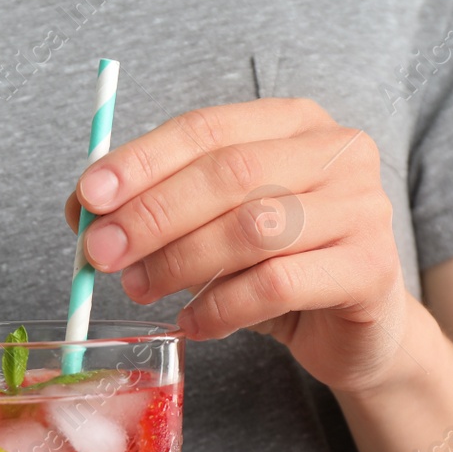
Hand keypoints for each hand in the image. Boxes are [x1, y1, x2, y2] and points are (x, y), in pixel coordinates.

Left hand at [65, 98, 409, 392]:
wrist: (357, 329)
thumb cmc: (279, 268)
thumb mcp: (213, 226)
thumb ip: (156, 206)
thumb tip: (80, 208)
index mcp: (295, 122)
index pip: (207, 129)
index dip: (143, 161)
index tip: (89, 196)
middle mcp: (339, 152)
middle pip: (229, 173)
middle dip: (152, 214)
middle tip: (100, 253)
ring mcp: (364, 208)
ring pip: (252, 228)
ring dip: (180, 262)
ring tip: (141, 289)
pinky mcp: (371, 269)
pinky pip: (276, 285)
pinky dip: (220, 308)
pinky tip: (192, 323)